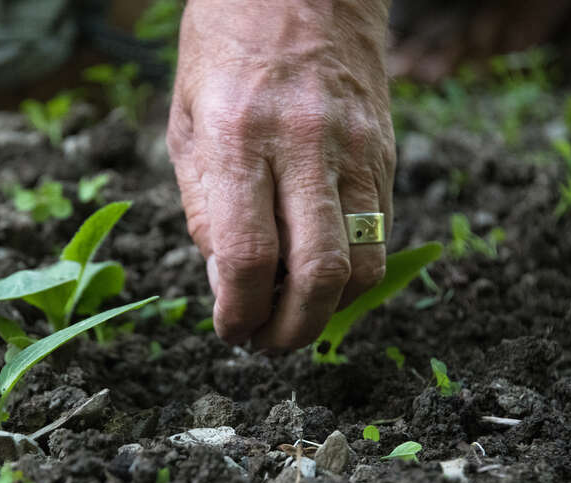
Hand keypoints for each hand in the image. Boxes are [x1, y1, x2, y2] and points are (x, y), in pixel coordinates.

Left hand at [167, 0, 394, 351]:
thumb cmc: (225, 49)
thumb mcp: (185, 122)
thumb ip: (203, 206)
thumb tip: (226, 282)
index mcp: (237, 136)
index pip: (246, 254)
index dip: (238, 311)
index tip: (230, 331)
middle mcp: (304, 143)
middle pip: (317, 271)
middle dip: (292, 330)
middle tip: (268, 345)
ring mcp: (354, 147)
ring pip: (363, 262)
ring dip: (329, 311)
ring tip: (294, 318)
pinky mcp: (385, 150)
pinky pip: (381, 231)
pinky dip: (352, 271)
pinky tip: (321, 275)